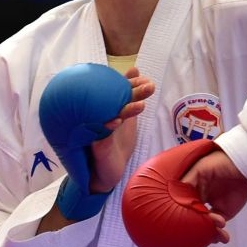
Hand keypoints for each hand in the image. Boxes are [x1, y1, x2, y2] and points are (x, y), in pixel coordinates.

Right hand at [89, 67, 155, 191]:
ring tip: (140, 104)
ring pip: (109, 115)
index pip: (118, 92)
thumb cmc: (116, 145)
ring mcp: (98, 131)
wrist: (106, 173)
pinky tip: (116, 120)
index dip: (128, 82)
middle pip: (114, 100)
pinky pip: (101, 135)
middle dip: (130, 90)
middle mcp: (102, 117)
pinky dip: (108, 127)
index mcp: (111, 111)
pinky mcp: (98, 146)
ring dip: (125, 108)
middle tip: (148, 85)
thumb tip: (136, 74)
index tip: (139, 73)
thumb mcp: (127, 121)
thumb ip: (132, 101)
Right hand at [179, 147, 246, 242]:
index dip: (184, 213)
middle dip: (195, 227)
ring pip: (204, 224)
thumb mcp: (201, 168)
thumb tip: (177, 197)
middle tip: (199, 232)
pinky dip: (218, 233)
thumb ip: (188, 181)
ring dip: (207, 233)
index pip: (183, 205)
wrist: (246, 166)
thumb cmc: (222, 163)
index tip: (187, 220)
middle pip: (192, 216)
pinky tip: (222, 236)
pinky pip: (217, 226)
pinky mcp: (224, 213)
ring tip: (215, 235)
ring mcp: (211, 207)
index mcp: (190, 189)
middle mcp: (198, 199)